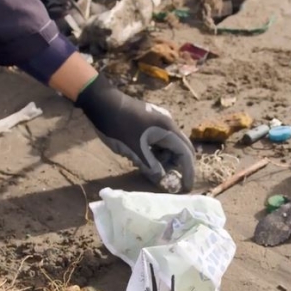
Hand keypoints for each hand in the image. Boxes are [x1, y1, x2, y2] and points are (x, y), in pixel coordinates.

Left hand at [74, 75, 195, 192]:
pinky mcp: (151, 121)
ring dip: (165, 159)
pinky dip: (157, 151)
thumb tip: (162, 179)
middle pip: (181, 148)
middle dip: (178, 165)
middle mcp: (168, 124)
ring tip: (151, 169)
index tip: (186, 187)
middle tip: (171, 180)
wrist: (102, 102)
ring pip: (170, 145)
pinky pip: (160, 139)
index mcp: (167, 129)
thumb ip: (150, 166)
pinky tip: (144, 157)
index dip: (188, 172)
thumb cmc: (118, 126)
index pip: (185, 153)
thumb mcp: (133, 150)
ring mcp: (160, 121)